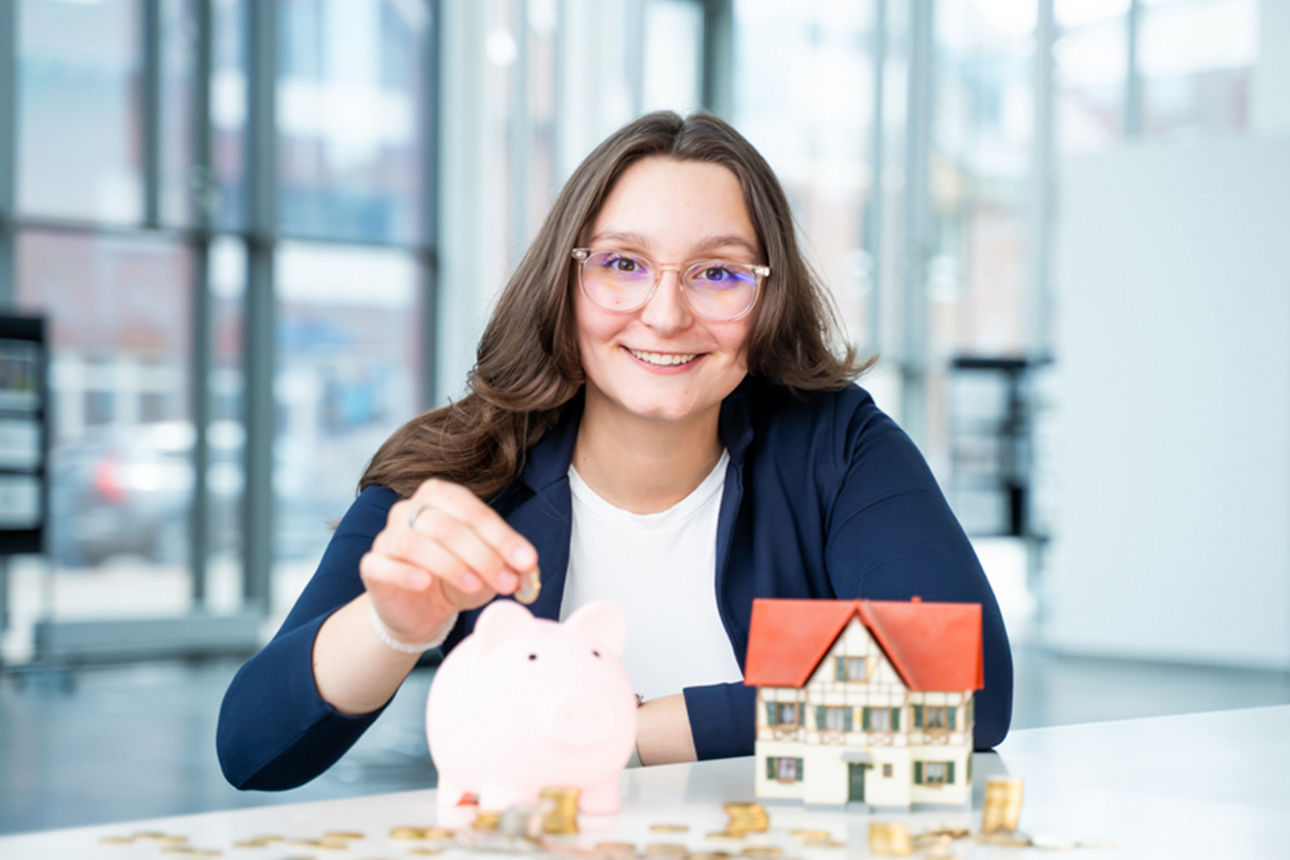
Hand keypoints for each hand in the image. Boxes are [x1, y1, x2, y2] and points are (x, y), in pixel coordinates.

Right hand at [359, 478, 537, 642]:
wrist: (420, 610)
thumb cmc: (456, 578)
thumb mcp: (490, 569)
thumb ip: (510, 565)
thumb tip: (528, 571)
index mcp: (441, 497)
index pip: (473, 511)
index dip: (502, 537)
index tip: (527, 562)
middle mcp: (410, 509)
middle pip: (446, 525)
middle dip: (482, 554)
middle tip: (506, 581)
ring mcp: (387, 536)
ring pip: (415, 541)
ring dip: (450, 564)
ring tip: (475, 586)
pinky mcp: (372, 565)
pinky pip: (383, 563)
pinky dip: (405, 572)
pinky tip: (425, 583)